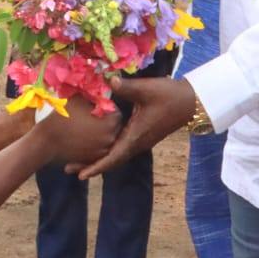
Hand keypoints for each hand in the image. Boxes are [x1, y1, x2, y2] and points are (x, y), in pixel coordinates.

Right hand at [37, 95, 121, 166]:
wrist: (47, 141)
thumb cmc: (63, 116)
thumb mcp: (79, 98)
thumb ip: (93, 93)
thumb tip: (99, 89)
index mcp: (110, 123)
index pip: (115, 111)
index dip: (106, 106)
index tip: (95, 104)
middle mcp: (111, 138)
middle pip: (113, 125)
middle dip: (105, 119)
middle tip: (91, 113)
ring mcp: (102, 151)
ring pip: (106, 137)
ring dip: (100, 130)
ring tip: (85, 123)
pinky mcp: (93, 159)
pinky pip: (98, 147)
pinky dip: (93, 141)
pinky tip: (82, 134)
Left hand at [76, 77, 196, 179]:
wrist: (189, 101)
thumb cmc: (169, 96)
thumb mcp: (147, 90)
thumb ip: (126, 87)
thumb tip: (108, 81)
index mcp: (136, 137)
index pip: (113, 158)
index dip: (96, 167)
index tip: (81, 176)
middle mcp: (137, 143)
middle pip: (111, 160)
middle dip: (91, 165)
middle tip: (69, 169)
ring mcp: (140, 140)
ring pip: (116, 155)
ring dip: (98, 159)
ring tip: (78, 160)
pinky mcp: (142, 134)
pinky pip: (121, 147)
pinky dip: (107, 150)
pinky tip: (98, 145)